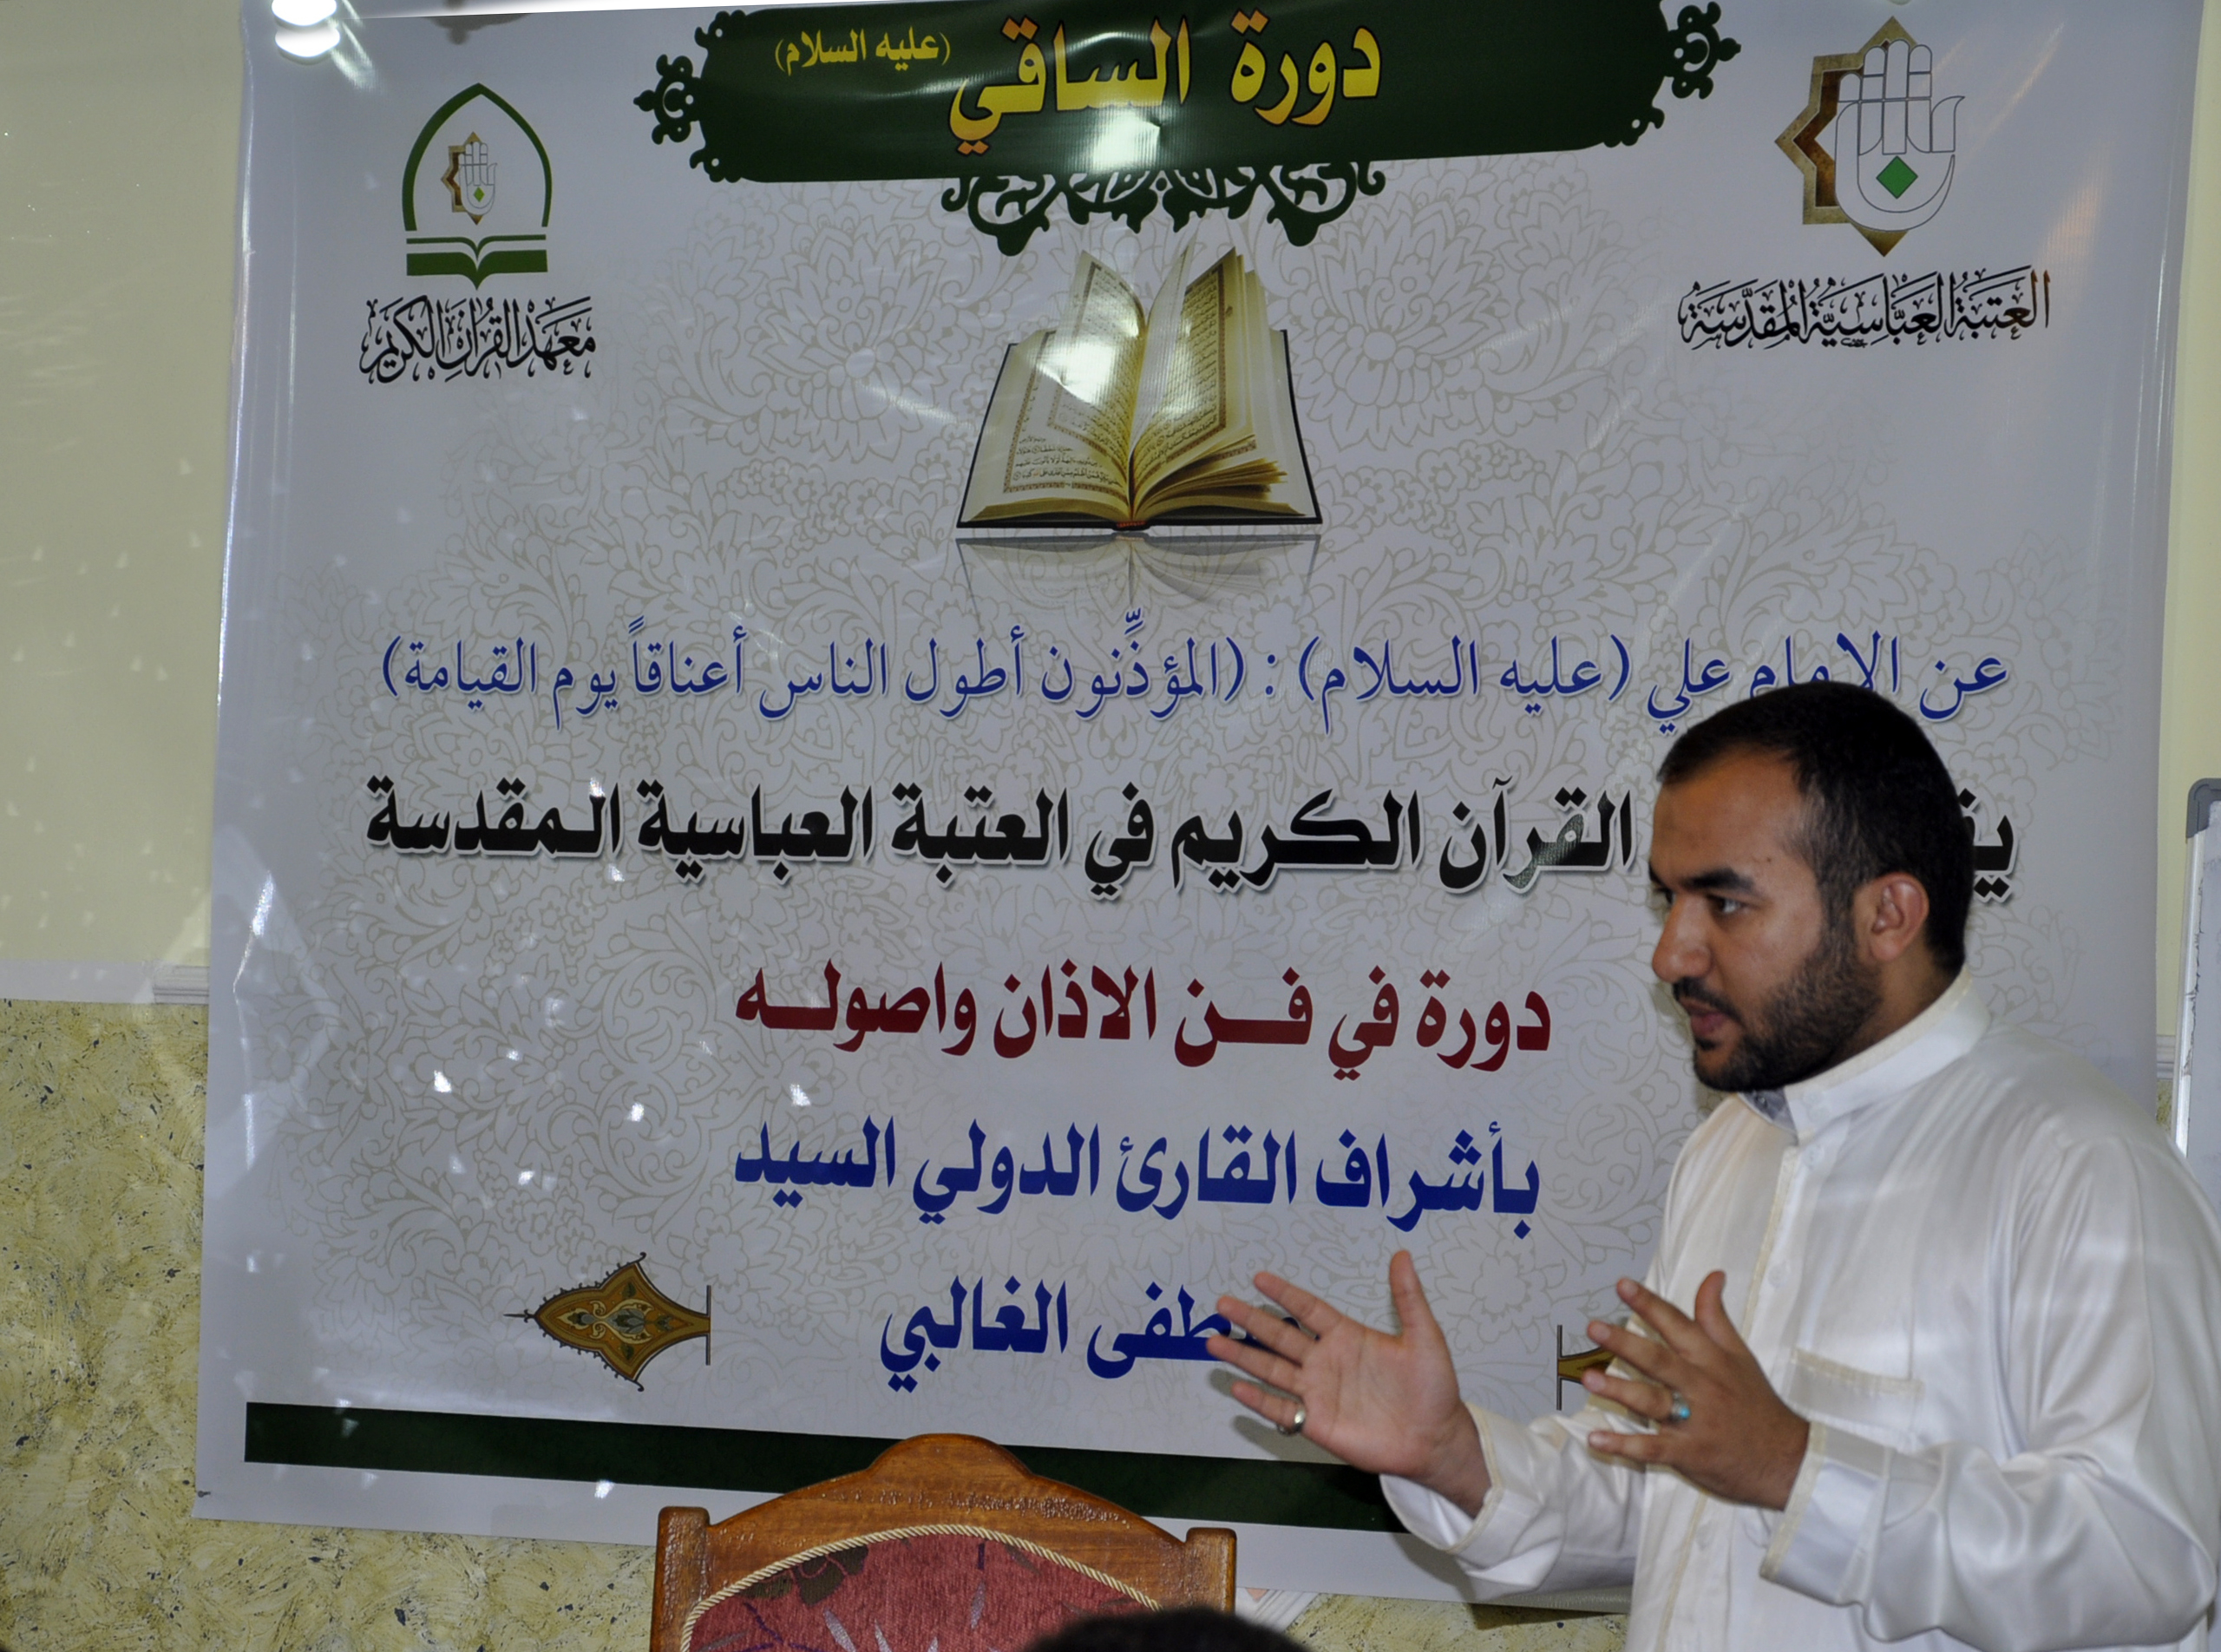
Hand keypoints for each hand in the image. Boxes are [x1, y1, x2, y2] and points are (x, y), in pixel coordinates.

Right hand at [1208, 1251, 1491, 1515]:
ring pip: (1272, 1370)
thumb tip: (1402, 1255)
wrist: (1435, 1439)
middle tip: (1222, 1304)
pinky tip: (1237, 1387)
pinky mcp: (1317, 1423)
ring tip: (1214, 1343)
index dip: (1285, 1294)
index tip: (1259, 1278)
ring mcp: (1318, 1392)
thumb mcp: (1425, 1338)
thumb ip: (1409, 1299)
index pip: (1308, 1309)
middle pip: (1280, 1336)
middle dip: (1251, 1320)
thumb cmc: (1432, 1388)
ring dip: (1243, 1357)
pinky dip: (1258, 1400)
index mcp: (1347, 1336)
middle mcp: (1326, 1361)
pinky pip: (1281, 1409)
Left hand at [1579, 1272, 1808, 1509]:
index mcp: (1712, 1359)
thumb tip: (1712, 1275)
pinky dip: (1625, 1446)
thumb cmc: (1756, 1403)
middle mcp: (1701, 1386)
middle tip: (1593, 1328)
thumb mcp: (1740, 1355)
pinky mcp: (1690, 1454)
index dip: (1650, 1304)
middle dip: (1626, 1344)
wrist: (1787, 1459)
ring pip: (1653, 1402)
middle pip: (1660, 1360)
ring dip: (1620, 1390)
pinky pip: (1653, 1449)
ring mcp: (1694, 1422)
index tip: (1622, 1285)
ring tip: (1588, 1378)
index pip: (1678, 1325)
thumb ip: (1716, 1317)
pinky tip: (1596, 1440)